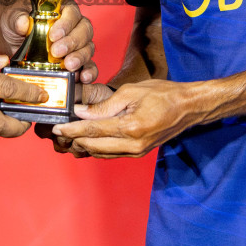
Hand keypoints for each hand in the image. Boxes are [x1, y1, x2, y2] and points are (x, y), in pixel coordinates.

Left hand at [0, 0, 97, 82]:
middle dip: (72, 42)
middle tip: (57, 52)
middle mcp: (74, 27)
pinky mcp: (76, 63)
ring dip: (80, 58)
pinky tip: (83, 78)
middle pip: (84, 32)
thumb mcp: (12, 18)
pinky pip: (89, 67)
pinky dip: (89, 72)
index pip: (71, 13)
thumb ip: (17, 19)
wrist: (11, 41)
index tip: (53, 35)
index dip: (66, 24)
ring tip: (69, 66)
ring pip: (87, 49)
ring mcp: (76, 46)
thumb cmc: (15, 24)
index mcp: (62, 10)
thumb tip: (23, 23)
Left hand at [51, 80, 205, 157]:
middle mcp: (133, 145)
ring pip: (101, 153)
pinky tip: (87, 139)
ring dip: (83, 145)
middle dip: (73, 139)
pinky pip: (112, 153)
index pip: (93, 131)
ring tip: (68, 136)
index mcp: (131, 128)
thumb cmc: (163, 94)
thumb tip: (82, 112)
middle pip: (94, 146)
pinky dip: (97, 148)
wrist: (189, 108)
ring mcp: (137, 151)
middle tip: (57, 132)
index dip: (72, 129)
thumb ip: (105, 105)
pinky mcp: (139, 152)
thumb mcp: (132, 92)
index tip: (57, 126)